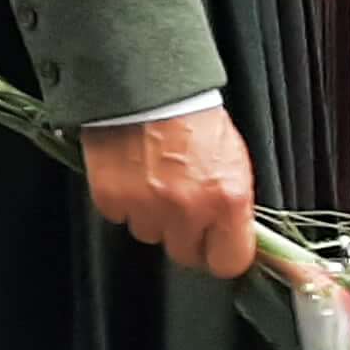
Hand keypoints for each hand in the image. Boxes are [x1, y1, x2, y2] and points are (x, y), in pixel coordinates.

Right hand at [78, 107, 258, 280]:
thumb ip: (234, 206)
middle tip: (180, 208)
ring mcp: (146, 205)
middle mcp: (187, 208)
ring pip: (148, 233)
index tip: (215, 247)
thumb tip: (239, 235)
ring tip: (152, 182)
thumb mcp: (234, 162)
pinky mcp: (111, 196)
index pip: (229, 261)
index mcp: (228, 199)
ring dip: (150, 215)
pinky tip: (129, 175)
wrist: (145, 87)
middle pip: (184, 253)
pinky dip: (122, 200)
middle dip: (183, 235)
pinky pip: (118, 215)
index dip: (220, 254)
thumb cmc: (193, 118)